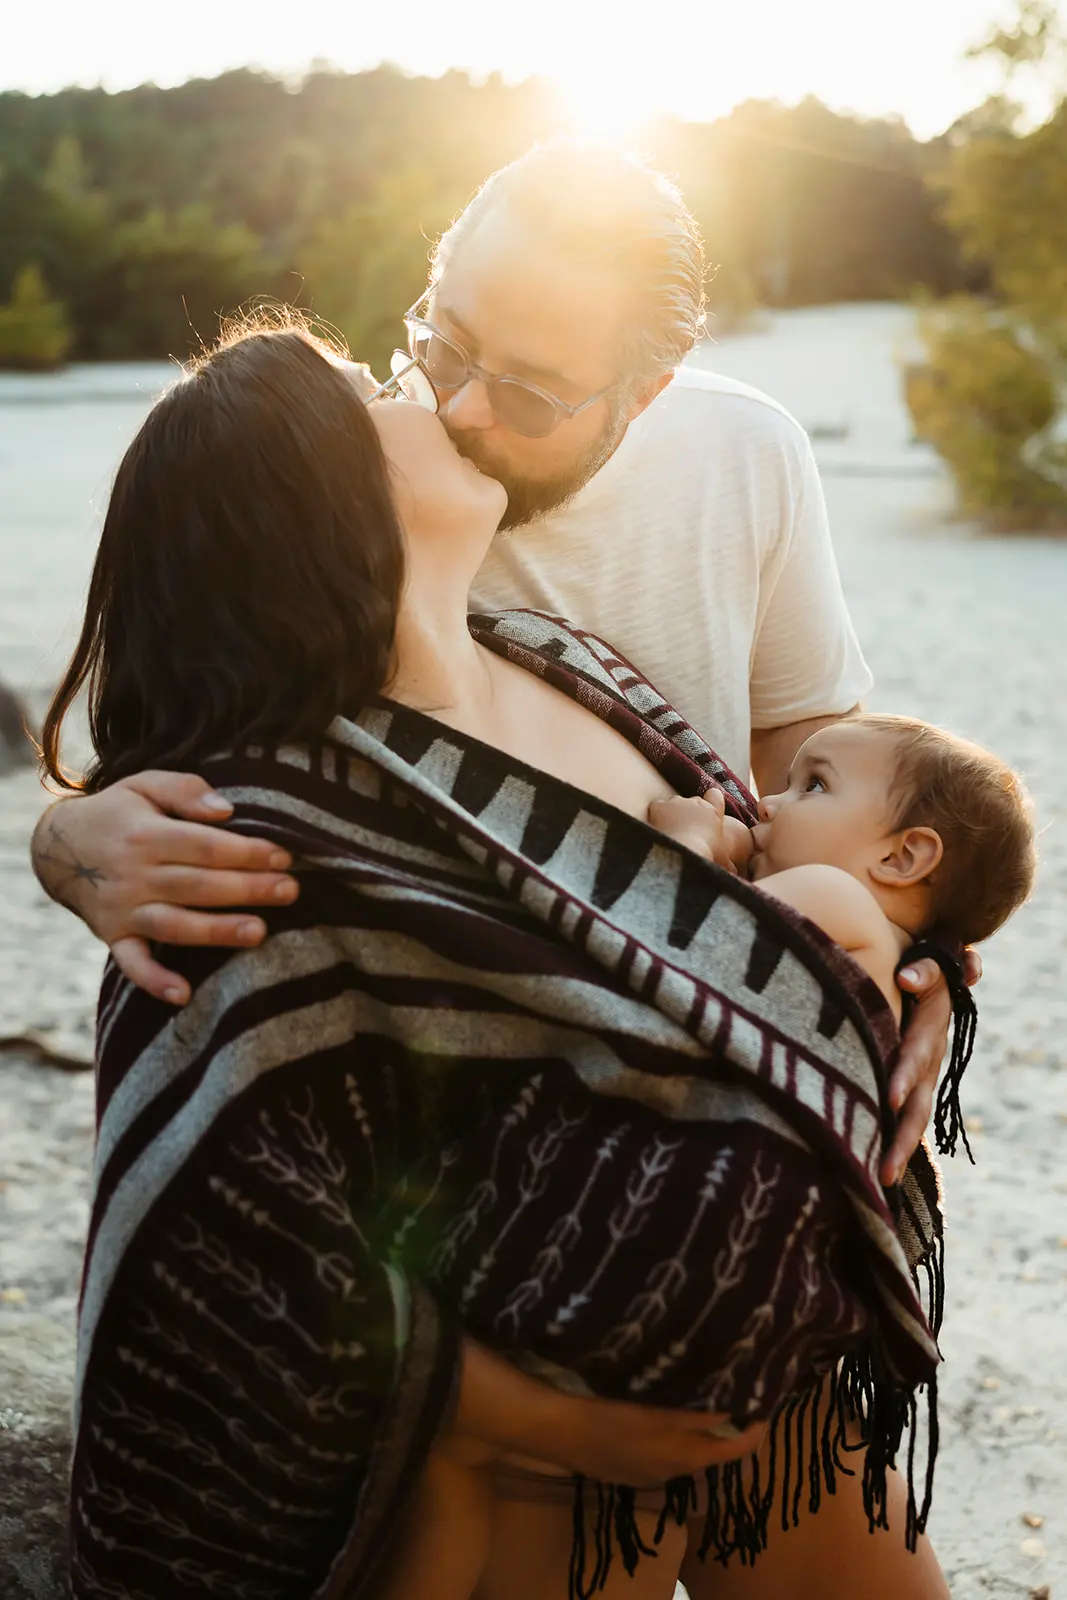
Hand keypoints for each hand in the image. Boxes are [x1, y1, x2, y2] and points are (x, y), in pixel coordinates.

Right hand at [32, 772, 299, 1004]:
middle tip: (290, 891)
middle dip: (247, 889)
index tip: (283, 857)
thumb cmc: (119, 813)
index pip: (205, 846)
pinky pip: (132, 964)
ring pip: (175, 925)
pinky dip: (154, 981)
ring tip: (259, 932)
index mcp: (145, 834)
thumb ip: (185, 789)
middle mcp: (133, 875)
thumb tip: (226, 810)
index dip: (246, 852)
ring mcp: (123, 910)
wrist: (57, 847)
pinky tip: (183, 994)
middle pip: (198, 885)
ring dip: (216, 931)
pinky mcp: (113, 937)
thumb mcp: (144, 784)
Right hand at [448, 1341, 764, 1487]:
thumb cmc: (603, 1414)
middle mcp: (671, 1470)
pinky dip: (679, 1427)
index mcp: (682, 1458)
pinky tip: (670, 1400)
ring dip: (706, 1421)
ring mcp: (647, 1468)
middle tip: (744, 1380)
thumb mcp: (655, 1412)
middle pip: (716, 1448)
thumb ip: (696, 1413)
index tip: (769, 1390)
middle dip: (734, 1420)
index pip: (736, 1448)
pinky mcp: (626, 1461)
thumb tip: (737, 1405)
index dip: (758, 1424)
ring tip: (713, 1383)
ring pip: (691, 1446)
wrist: (549, 1428)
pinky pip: (666, 1445)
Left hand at [648, 789, 752, 875]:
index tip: (706, 814)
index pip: (715, 795)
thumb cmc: (706, 857)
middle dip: (690, 812)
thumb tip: (735, 873)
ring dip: (672, 813)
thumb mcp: (722, 861)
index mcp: (713, 812)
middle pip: (692, 801)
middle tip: (686, 831)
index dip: (711, 801)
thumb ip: (729, 863)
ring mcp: (676, 802)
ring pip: (674, 803)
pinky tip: (657, 828)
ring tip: (670, 832)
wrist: (682, 852)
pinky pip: (657, 806)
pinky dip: (656, 815)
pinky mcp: (659, 806)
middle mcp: (695, 802)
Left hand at [881, 947, 981, 1185]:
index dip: (903, 1075)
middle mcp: (929, 1059)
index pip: (916, 1054)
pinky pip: (904, 1118)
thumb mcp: (931, 960)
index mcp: (930, 1029)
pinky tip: (875, 1174)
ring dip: (899, 1149)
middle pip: (917, 1102)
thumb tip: (907, 976)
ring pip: (913, 1118)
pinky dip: (894, 1144)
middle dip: (901, 1135)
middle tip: (884, 1167)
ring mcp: (922, 1076)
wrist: (931, 971)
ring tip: (881, 1180)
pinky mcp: (910, 1085)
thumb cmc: (923, 964)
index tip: (887, 1097)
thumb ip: (925, 968)